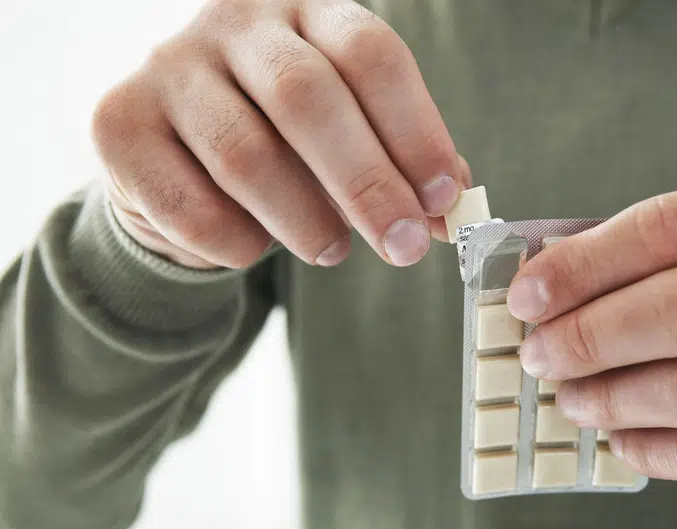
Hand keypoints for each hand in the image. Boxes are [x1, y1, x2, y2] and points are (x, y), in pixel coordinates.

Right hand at [92, 0, 468, 269]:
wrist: (178, 157)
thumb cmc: (287, 144)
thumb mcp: (353, 138)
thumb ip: (403, 166)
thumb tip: (452, 212)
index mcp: (308, 12)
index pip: (370, 53)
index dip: (415, 129)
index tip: (443, 198)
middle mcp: (235, 24)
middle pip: (307, 97)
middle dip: (366, 183)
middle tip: (402, 247)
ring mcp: (168, 67)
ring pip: (246, 155)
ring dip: (304, 221)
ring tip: (333, 251)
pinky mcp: (117, 124)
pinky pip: (189, 205)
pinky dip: (237, 243)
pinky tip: (256, 246)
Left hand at [508, 179, 676, 505]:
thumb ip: (662, 261)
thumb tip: (545, 285)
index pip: (674, 225)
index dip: (586, 263)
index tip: (527, 296)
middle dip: (592, 336)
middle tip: (539, 357)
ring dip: (614, 399)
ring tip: (572, 399)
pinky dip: (651, 449)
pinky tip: (620, 439)